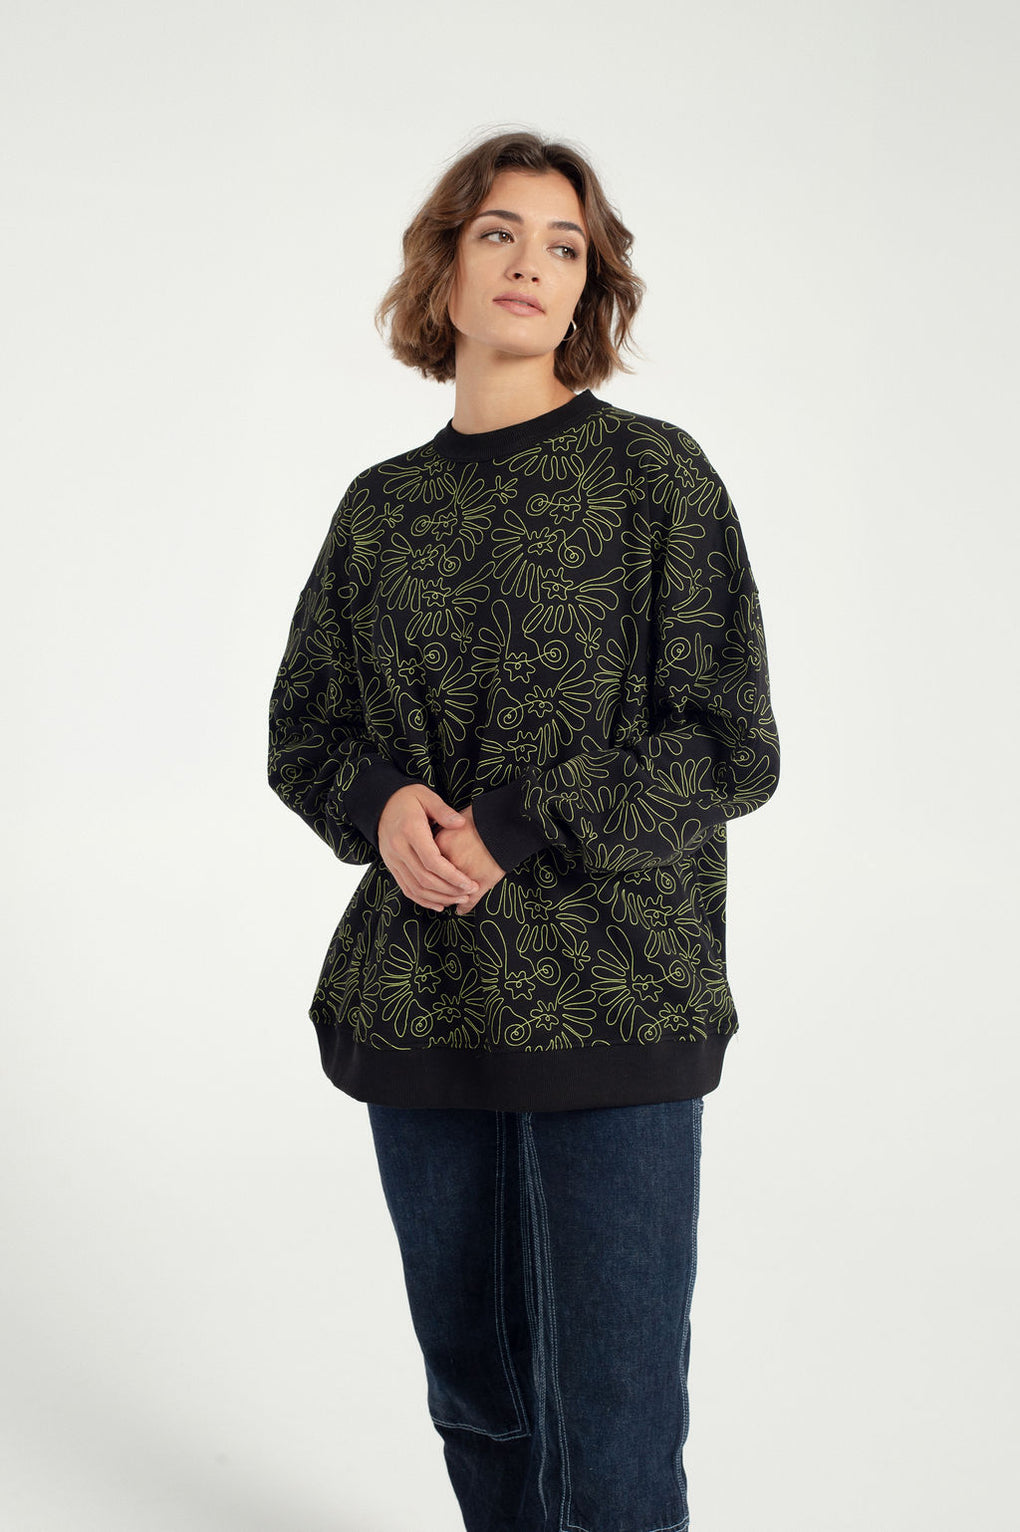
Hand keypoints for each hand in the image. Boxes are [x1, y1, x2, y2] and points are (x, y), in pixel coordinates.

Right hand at [378, 785, 483, 911]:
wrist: (380, 804)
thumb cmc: (408, 799)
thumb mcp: (426, 796)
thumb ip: (443, 811)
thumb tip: (460, 824)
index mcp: (410, 831)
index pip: (432, 861)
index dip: (452, 876)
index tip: (470, 882)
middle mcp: (398, 848)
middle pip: (425, 878)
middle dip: (449, 890)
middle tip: (469, 893)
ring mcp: (392, 859)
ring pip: (415, 888)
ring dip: (438, 898)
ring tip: (458, 899)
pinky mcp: (391, 866)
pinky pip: (406, 888)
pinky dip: (422, 900)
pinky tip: (439, 904)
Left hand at [433, 805, 505, 915]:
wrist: (505, 821)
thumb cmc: (482, 818)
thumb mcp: (454, 821)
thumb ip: (441, 834)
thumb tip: (431, 849)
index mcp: (439, 846)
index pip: (425, 866)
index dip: (427, 874)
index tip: (429, 877)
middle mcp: (449, 863)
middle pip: (435, 883)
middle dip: (437, 891)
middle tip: (438, 894)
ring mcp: (465, 875)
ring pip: (451, 896)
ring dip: (450, 900)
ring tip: (453, 901)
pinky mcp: (481, 883)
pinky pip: (469, 901)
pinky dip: (465, 907)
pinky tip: (462, 910)